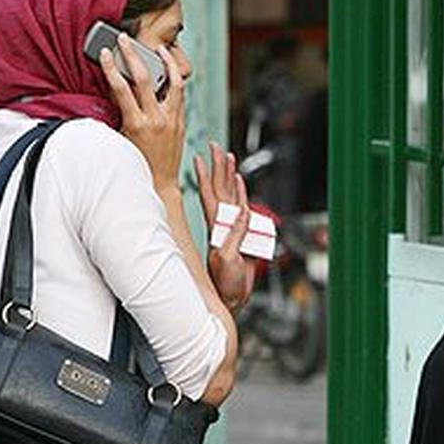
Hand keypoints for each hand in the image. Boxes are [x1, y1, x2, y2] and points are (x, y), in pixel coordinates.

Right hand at [101, 37, 185, 193]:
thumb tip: (114, 89)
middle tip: (126, 40)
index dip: (112, 68)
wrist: (160, 182)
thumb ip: (119, 112)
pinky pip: (180, 95)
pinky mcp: (181, 121)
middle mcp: (157, 119)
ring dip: (166, 62)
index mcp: (137, 124)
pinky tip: (170, 70)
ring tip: (160, 48)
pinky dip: (175, 80)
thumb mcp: (122, 137)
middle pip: (145, 78)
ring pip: (174, 82)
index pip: (121, 88)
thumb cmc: (137, 163)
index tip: (106, 53)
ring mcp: (172, 119)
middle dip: (133, 55)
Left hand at [194, 142, 256, 311]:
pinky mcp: (242, 233)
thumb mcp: (228, 257)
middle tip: (215, 146)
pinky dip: (241, 193)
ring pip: (230, 194)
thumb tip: (242, 213)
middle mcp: (222, 223)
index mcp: (216, 227)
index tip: (200, 157)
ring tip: (228, 157)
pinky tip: (239, 182)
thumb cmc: (225, 282)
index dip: (204, 175)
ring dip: (228, 175)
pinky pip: (243, 208)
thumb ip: (236, 234)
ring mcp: (231, 227)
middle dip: (217, 166)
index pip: (209, 194)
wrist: (231, 296)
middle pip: (219, 188)